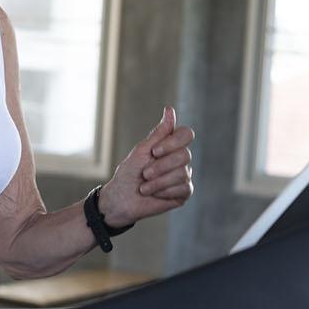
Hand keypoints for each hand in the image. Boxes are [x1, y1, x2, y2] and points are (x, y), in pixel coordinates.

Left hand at [100, 106, 194, 227]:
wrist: (122, 199)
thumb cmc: (129, 173)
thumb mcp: (142, 150)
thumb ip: (159, 133)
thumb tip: (169, 110)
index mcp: (170, 146)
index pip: (186, 134)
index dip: (172, 142)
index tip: (154, 151)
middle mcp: (180, 159)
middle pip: (185, 155)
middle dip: (161, 166)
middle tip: (145, 174)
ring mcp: (184, 176)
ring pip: (183, 173)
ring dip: (159, 181)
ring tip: (145, 187)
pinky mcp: (184, 193)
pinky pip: (184, 188)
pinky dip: (165, 191)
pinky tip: (154, 194)